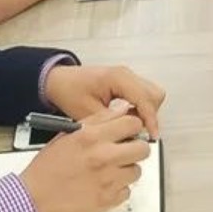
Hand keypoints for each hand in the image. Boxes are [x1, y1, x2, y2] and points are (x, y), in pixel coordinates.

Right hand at [19, 111, 151, 211]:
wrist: (33, 200)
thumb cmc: (46, 169)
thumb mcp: (68, 135)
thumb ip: (98, 121)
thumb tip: (121, 110)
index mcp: (92, 137)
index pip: (132, 123)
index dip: (132, 127)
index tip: (129, 132)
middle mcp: (103, 157)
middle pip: (142, 149)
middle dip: (135, 149)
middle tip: (125, 152)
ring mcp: (107, 180)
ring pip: (136, 171)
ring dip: (126, 170)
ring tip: (110, 171)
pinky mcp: (107, 200)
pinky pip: (126, 192)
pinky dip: (118, 190)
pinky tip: (104, 186)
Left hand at [44, 63, 166, 136]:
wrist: (58, 81)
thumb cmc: (69, 91)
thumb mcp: (88, 112)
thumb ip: (111, 123)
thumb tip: (130, 135)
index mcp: (117, 78)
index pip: (144, 98)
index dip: (150, 119)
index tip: (152, 136)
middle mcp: (125, 74)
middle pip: (154, 95)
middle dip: (150, 115)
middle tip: (140, 131)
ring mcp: (127, 77)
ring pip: (151, 94)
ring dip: (147, 111)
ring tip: (132, 126)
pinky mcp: (125, 82)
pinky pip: (143, 95)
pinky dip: (141, 108)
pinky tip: (128, 119)